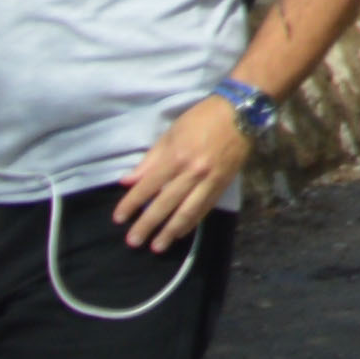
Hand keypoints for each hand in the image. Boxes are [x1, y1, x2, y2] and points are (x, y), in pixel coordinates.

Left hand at [107, 94, 249, 251]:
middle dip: (147, 224)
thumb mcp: (172, 133)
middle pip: (165, 203)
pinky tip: (180, 233)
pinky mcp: (223, 184)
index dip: (132, 203)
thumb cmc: (202, 118)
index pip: (148, 186)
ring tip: (157, 246)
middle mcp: (192, 172)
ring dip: (170, 231)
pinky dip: (192, 222)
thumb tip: (128, 181)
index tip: (118, 218)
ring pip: (187, 211)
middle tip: (133, 241)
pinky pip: (205, 208)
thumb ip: (150, 159)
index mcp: (176, 156)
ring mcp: (210, 180)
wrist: (241, 112)